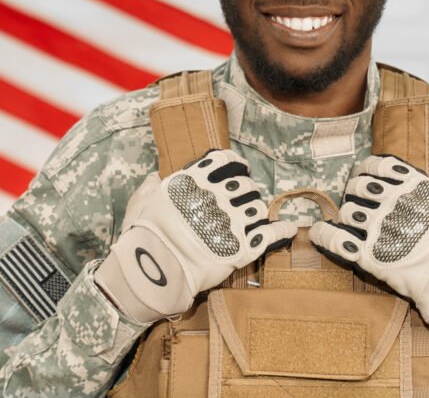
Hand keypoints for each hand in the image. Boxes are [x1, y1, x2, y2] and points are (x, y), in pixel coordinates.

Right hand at [95, 149, 296, 323]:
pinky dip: (282, 230)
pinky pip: (271, 234)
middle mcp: (218, 195)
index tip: (239, 169)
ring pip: (258, 208)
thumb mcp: (140, 201)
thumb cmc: (144, 235)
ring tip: (250, 219)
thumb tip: (154, 177)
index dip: (235, 164)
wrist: (154, 269)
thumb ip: (150, 186)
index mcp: (195, 180)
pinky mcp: (242, 247)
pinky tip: (288, 228)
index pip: (225, 160)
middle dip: (245, 191)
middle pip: (245, 185)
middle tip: (241, 201)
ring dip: (255, 212)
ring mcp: (232, 221)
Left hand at [309, 155, 428, 332]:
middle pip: (357, 187)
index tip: (363, 174)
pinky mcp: (370, 254)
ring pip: (347, 211)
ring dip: (346, 215)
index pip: (378, 165)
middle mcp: (393, 202)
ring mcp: (380, 227)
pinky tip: (319, 233)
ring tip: (350, 222)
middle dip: (354, 192)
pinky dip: (324, 235)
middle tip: (357, 201)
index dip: (366, 169)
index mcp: (414, 187)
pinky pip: (336, 239)